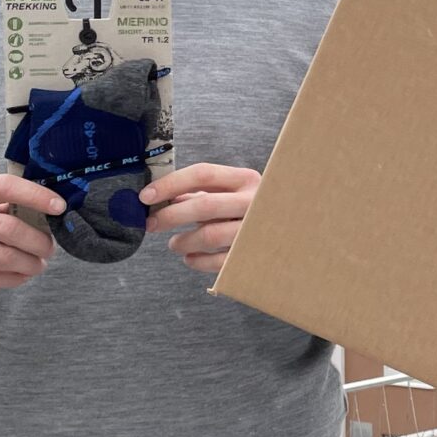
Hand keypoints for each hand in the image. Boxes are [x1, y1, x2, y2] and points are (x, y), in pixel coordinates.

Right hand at [0, 174, 64, 299]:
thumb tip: (48, 211)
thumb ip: (1, 205)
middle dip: (38, 241)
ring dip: (29, 263)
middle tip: (50, 248)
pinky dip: (13, 278)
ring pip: (2, 257)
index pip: (4, 185)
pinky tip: (22, 275)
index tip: (60, 207)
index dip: (37, 196)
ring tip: (39, 264)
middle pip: (7, 228)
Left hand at [141, 163, 262, 275]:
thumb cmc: (249, 208)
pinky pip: (219, 262)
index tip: (145, 196)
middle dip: (171, 216)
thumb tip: (159, 197)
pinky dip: (197, 261)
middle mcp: (255, 201)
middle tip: (151, 224)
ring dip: (183, 241)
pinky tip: (189, 258)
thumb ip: (199, 193)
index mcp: (246, 179)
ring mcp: (256, 229)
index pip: (203, 174)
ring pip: (210, 235)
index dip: (171, 184)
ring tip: (174, 244)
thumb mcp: (228, 193)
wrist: (290, 229)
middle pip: (204, 205)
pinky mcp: (254, 254)